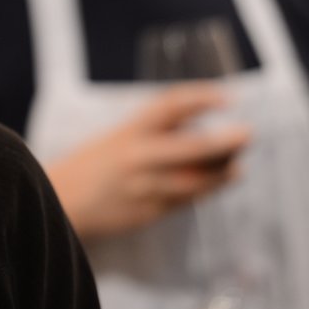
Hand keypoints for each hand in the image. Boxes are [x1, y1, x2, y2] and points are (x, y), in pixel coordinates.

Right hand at [43, 82, 251, 240]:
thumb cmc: (96, 163)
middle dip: (222, 142)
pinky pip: (184, 200)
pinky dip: (206, 190)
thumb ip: (157, 133)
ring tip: (238, 166)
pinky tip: (222, 181)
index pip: (169, 107)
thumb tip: (205, 126)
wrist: (62, 199)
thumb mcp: (121, 137)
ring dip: (221, 173)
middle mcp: (137, 157)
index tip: (226, 96)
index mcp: (129, 131)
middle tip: (246, 134)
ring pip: (193, 180)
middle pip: (189, 148)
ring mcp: (143, 187)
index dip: (199, 98)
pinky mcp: (147, 212)